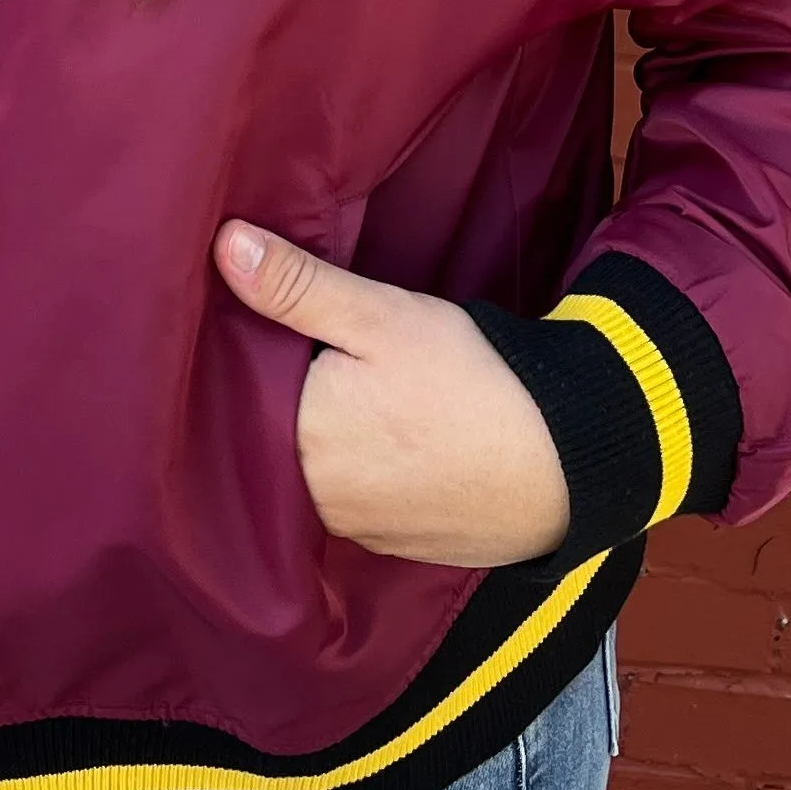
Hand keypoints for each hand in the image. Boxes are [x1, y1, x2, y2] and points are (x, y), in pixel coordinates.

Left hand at [216, 224, 572, 568]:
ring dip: (325, 439)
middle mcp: (311, 497)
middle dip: (289, 398)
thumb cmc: (470, 383)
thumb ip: (297, 286)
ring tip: (364, 396)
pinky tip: (391, 440)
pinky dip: (362, 472)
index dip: (256, 357)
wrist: (565, 464)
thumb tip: (225, 246)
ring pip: (313, 471)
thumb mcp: (380, 315)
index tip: (278, 328)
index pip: (243, 391)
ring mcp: (351, 528)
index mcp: (295, 438)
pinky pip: (353, 501)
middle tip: (326, 355)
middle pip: (273, 436)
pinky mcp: (389, 543)